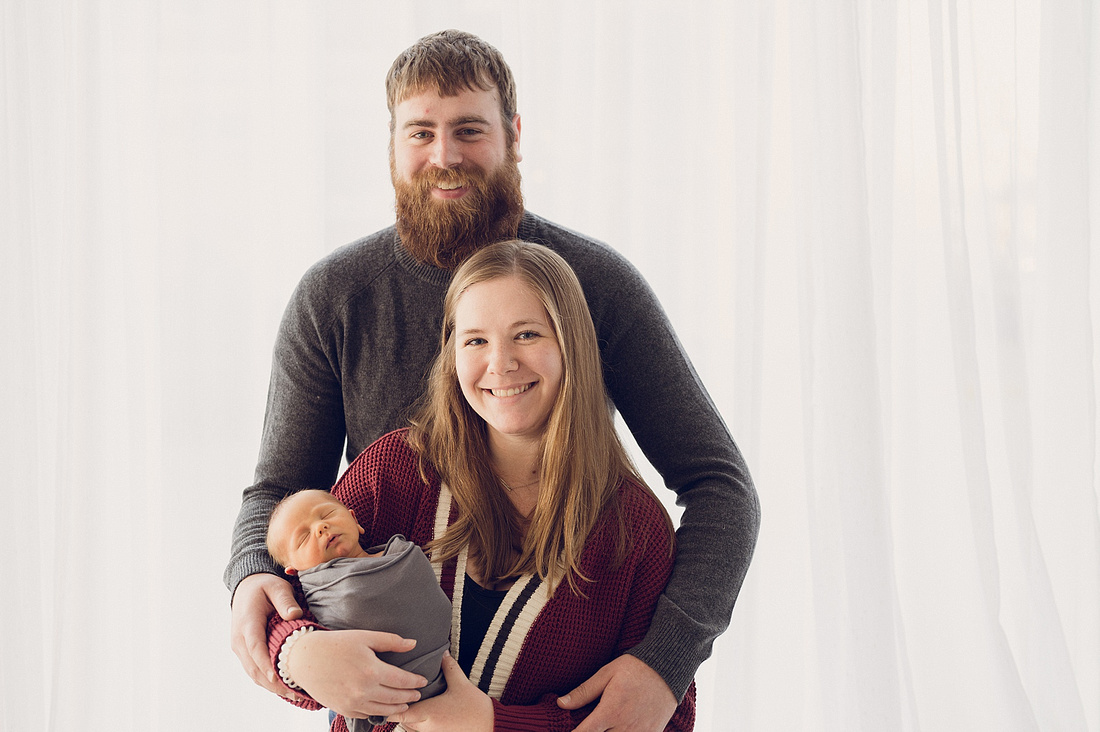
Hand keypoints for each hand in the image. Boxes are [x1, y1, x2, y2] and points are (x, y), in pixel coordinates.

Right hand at [230, 573, 303, 696]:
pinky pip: (253, 669)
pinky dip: (266, 680)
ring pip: (252, 672)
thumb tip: (294, 615)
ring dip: (270, 686)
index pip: (255, 648)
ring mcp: (239, 647)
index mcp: (247, 623)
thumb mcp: (276, 587)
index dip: (265, 664)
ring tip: (294, 694)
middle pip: (253, 667)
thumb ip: (285, 601)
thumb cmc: (264, 587)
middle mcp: (239, 639)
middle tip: (296, 693)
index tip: (278, 678)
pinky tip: (283, 687)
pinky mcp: (243, 651)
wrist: (246, 587)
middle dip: (273, 683)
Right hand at [287, 629, 427, 719]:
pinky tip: (383, 709)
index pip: (402, 680)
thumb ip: (390, 641)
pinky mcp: (343, 708)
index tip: (423, 681)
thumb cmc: (335, 644)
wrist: (304, 659)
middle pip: (395, 698)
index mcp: (372, 670)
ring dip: (396, 708)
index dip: (415, 682)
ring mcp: (353, 702)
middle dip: (409, 696)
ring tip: (404, 704)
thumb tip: (413, 643)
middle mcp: (364, 690)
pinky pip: (365, 715)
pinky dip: (377, 713)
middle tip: (417, 694)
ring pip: (382, 710)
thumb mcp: (364, 636)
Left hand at [387, 652, 492, 731]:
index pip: (398, 714)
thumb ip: (449, 667)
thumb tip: (443, 652)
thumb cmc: (476, 709)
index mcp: (428, 713)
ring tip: (410, 704)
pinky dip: (418, 726)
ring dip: (409, 719)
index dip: (389, 706)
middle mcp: (425, 728)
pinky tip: (424, 717)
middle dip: (399, 709)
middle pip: (401, 722)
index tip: (388, 696)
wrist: (490, 727)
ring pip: (410, 729)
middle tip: (397, 694)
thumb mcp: (462, 684)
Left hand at [557, 655, 676, 731]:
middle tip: (590, 725)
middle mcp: (624, 727)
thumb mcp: (606, 674)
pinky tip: (620, 728)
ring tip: (605, 726)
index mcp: (610, 712)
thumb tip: (561, 703)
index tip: (568, 731)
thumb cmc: (635, 667)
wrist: (668, 667)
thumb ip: (584, 692)